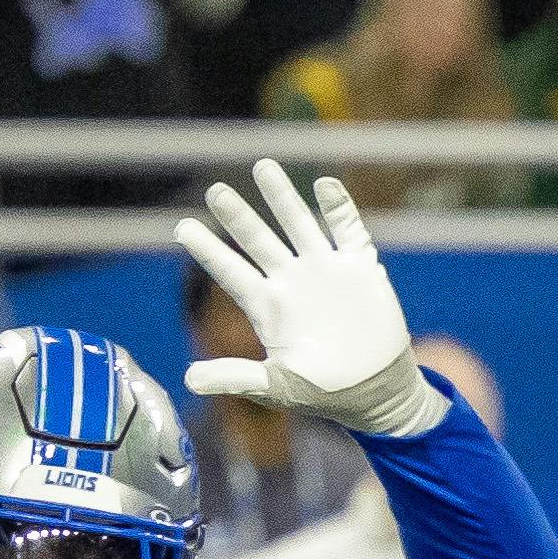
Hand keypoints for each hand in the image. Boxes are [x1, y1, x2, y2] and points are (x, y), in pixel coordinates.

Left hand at [176, 161, 443, 437]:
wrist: (375, 391)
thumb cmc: (323, 391)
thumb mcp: (277, 387)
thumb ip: (236, 377)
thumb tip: (189, 380)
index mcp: (266, 307)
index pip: (229, 271)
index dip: (207, 250)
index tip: (181, 227)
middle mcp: (290, 281)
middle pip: (257, 239)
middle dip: (237, 215)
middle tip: (215, 190)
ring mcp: (324, 271)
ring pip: (298, 224)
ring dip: (282, 198)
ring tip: (262, 167)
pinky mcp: (360, 269)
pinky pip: (348, 231)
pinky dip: (338, 208)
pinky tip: (324, 184)